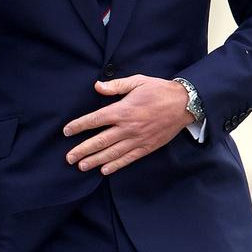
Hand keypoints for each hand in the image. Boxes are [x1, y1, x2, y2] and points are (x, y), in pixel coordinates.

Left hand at [63, 75, 193, 174]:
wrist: (185, 104)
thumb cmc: (159, 90)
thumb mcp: (137, 81)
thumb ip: (115, 85)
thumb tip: (97, 86)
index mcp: (122, 110)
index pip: (94, 120)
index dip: (78, 126)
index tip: (66, 131)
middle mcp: (127, 127)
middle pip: (99, 141)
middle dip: (82, 150)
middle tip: (68, 158)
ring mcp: (137, 139)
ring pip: (112, 153)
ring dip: (95, 160)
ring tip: (81, 166)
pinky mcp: (147, 147)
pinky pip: (128, 158)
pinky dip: (116, 165)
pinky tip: (104, 170)